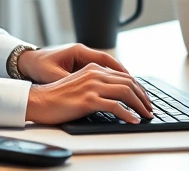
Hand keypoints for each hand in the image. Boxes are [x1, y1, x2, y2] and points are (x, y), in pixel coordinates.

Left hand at [16, 43, 129, 83]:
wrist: (27, 62)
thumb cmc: (39, 66)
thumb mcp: (52, 75)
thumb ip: (69, 81)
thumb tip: (84, 92)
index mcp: (79, 52)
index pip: (106, 59)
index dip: (120, 71)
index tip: (131, 81)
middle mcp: (84, 53)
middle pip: (111, 64)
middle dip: (125, 78)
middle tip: (138, 90)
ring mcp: (83, 60)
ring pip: (108, 70)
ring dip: (119, 81)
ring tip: (132, 93)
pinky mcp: (81, 67)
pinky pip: (101, 74)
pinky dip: (110, 82)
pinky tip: (117, 93)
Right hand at [25, 63, 153, 124]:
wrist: (39, 101)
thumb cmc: (57, 97)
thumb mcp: (80, 84)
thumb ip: (96, 85)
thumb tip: (115, 96)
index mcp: (93, 69)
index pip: (124, 76)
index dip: (138, 88)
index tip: (145, 99)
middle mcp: (95, 74)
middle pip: (128, 83)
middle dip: (142, 97)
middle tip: (149, 109)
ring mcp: (92, 86)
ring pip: (125, 92)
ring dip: (139, 105)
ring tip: (145, 115)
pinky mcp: (88, 100)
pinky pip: (115, 106)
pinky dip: (127, 114)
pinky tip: (133, 120)